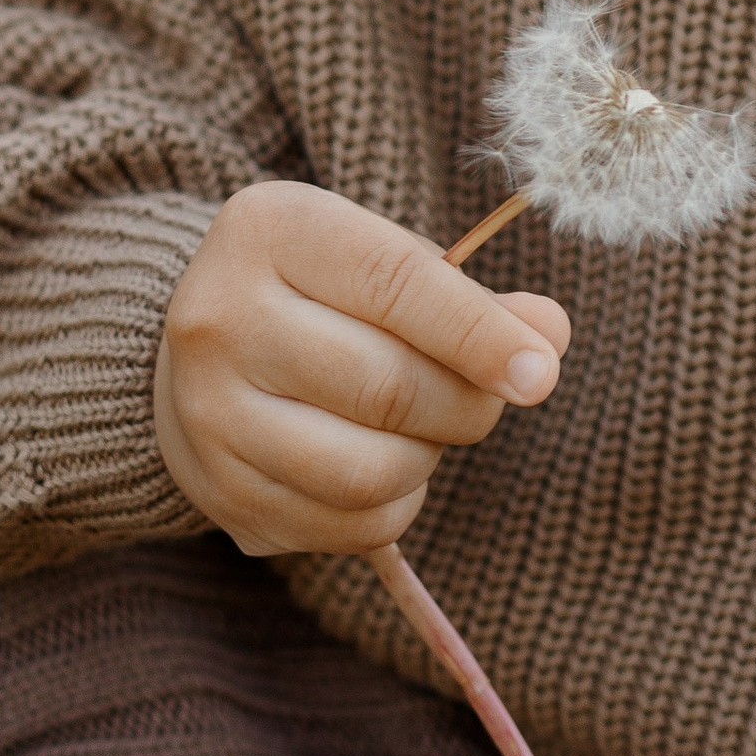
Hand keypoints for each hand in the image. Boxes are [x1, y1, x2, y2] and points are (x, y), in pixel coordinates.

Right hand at [155, 178, 572, 558]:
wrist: (209, 348)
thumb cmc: (325, 293)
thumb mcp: (391, 261)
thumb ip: (474, 297)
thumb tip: (549, 336)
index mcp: (271, 230)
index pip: (395, 283)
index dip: (480, 334)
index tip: (542, 374)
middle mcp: (219, 318)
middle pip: (386, 388)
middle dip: (467, 405)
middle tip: (487, 399)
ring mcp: (206, 413)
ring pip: (365, 472)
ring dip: (428, 460)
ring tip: (426, 430)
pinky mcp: (217, 492)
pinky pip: (344, 525)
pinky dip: (395, 507)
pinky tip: (387, 469)